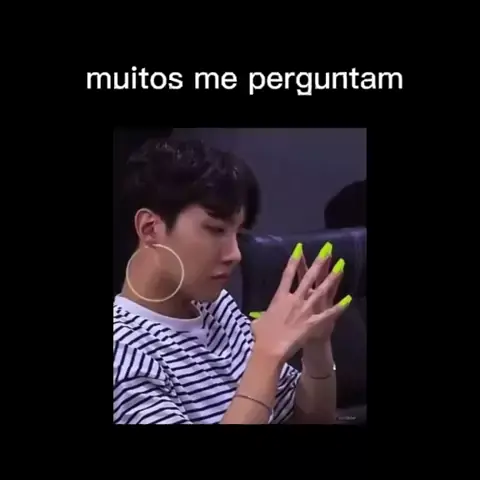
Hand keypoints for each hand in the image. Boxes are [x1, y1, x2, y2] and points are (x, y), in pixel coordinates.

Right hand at [252, 242, 351, 363]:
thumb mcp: (258, 321)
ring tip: (341, 266)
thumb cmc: (262, 335)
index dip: (294, 260)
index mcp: (280, 297)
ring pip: (321, 290)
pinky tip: (348, 299)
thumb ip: (260, 316)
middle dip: (318, 262)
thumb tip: (257, 317)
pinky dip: (339, 307)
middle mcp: (294, 299)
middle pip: (308, 277)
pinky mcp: (313, 322)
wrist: (270, 349)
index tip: (299, 248)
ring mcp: (305, 310)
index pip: (287, 275)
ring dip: (332, 278)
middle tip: (327, 250)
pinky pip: (329, 313)